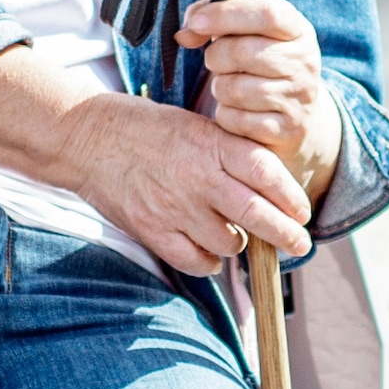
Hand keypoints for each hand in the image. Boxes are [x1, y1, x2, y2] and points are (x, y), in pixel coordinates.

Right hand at [63, 92, 318, 277]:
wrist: (86, 137)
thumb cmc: (146, 129)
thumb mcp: (195, 126)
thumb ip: (230, 152)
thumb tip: (270, 187)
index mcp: (211, 144)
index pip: (266, 173)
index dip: (292, 197)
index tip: (303, 212)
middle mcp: (198, 177)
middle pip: (257, 215)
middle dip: (287, 236)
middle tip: (300, 245)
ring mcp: (174, 207)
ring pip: (230, 243)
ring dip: (239, 245)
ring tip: (235, 237)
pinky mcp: (152, 230)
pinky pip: (196, 261)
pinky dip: (209, 263)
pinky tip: (209, 254)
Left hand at [178, 0, 339, 199]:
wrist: (296, 115)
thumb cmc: (260, 64)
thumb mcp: (245, 33)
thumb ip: (211, 20)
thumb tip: (185, 34)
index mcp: (297, 30)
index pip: (267, 13)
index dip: (226, 14)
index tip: (197, 22)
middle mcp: (305, 61)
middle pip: (242, 52)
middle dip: (215, 56)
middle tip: (215, 61)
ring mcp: (299, 97)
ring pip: (236, 89)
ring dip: (220, 88)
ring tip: (230, 85)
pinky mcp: (288, 129)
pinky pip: (237, 120)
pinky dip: (226, 115)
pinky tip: (237, 110)